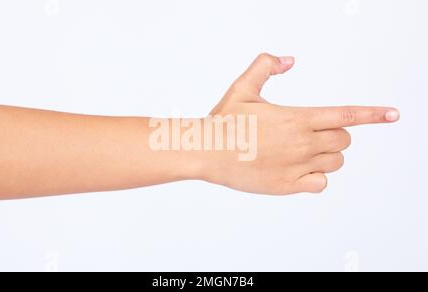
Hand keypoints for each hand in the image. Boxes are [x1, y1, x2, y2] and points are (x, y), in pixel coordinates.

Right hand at [201, 53, 399, 194]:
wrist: (206, 151)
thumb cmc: (224, 121)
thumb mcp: (243, 87)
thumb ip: (267, 67)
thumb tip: (290, 61)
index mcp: (296, 118)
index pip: (345, 115)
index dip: (372, 114)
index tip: (393, 115)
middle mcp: (301, 143)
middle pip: (343, 140)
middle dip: (334, 134)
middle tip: (310, 132)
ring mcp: (296, 167)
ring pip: (335, 162)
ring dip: (326, 155)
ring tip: (301, 151)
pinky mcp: (287, 186)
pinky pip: (320, 184)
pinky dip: (315, 177)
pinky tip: (297, 170)